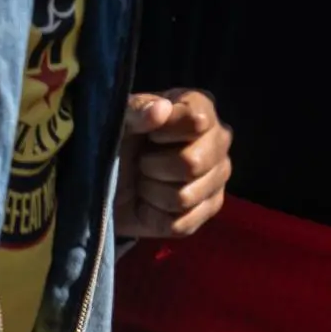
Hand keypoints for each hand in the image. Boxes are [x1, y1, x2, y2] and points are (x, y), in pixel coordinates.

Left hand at [116, 89, 232, 239]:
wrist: (110, 179)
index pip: (196, 121)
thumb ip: (137, 110)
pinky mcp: (211, 208)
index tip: (149, 136)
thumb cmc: (120, 141)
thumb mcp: (120, 120)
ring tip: (146, 181)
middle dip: (154, 167)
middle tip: (143, 162)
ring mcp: (219, 176)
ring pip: (184, 197)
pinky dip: (155, 217)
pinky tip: (151, 202)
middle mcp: (220, 139)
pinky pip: (181, 224)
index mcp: (201, 108)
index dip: (164, 133)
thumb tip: (161, 109)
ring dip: (151, 193)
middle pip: (191, 163)